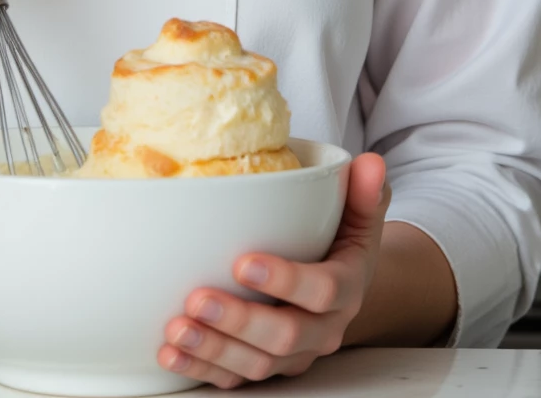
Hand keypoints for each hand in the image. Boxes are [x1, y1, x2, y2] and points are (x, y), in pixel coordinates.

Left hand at [158, 153, 390, 387]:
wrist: (340, 290)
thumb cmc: (342, 246)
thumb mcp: (360, 218)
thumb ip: (364, 193)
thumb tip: (370, 164)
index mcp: (345, 290)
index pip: (321, 291)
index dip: (285, 280)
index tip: (243, 262)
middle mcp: (321, 331)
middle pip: (284, 337)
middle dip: (238, 321)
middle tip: (198, 298)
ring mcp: (292, 355)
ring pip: (256, 365)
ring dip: (213, 349)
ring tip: (176, 329)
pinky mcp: (265, 367)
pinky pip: (234, 378)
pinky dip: (201, 370)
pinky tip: (170, 355)